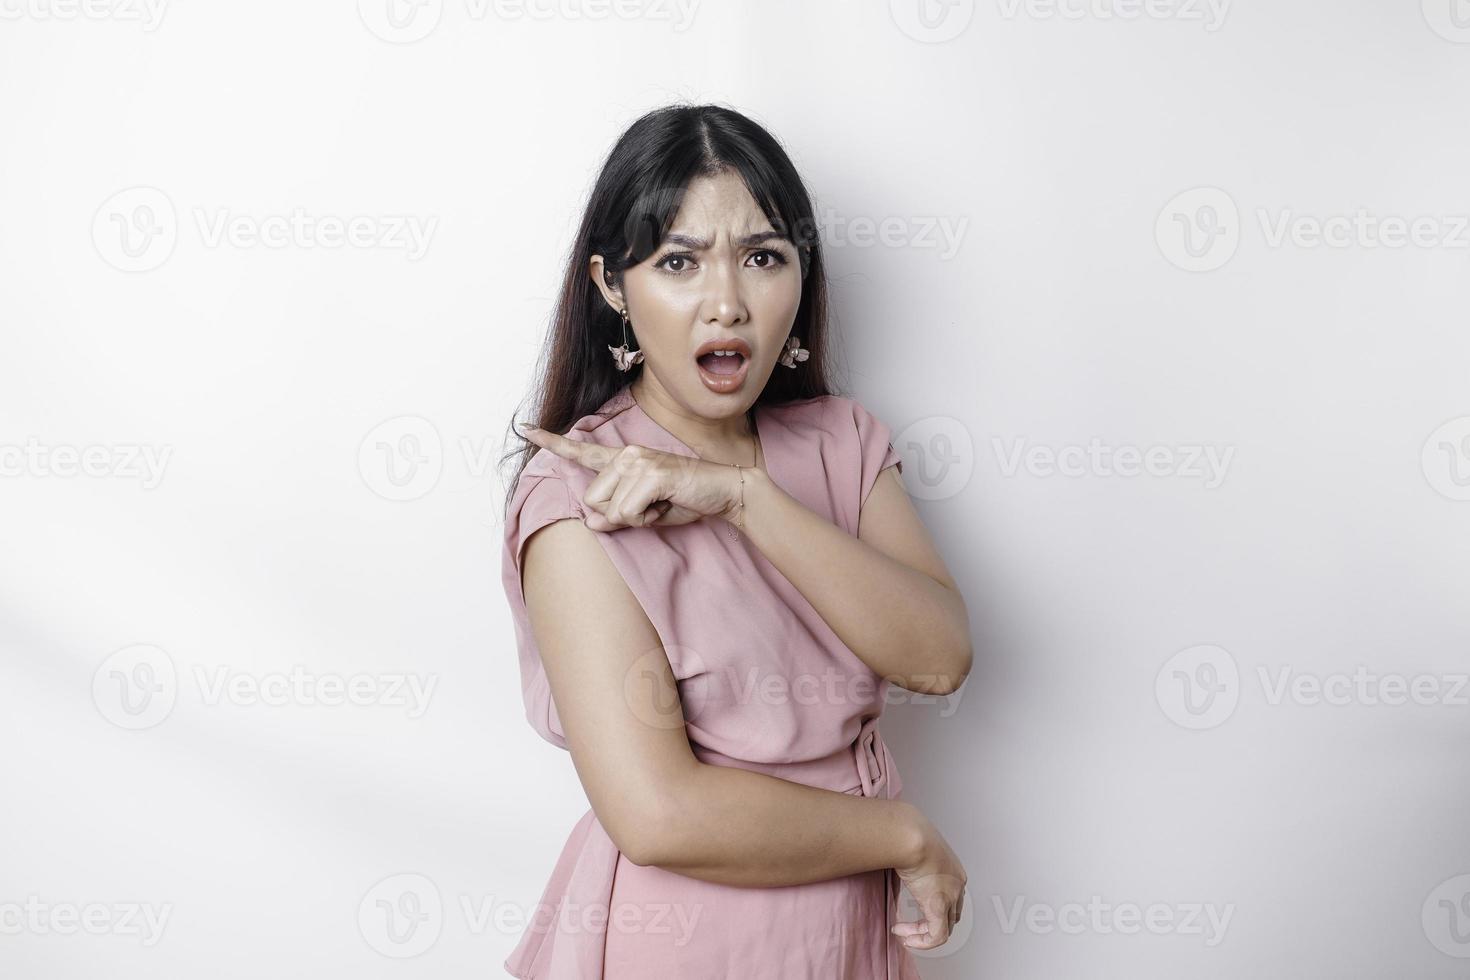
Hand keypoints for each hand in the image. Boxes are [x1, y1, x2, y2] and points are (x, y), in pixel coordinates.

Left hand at [518, 423, 743, 531]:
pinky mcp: (650, 474)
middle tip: (651, 507)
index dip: (551, 442)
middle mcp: (627, 454)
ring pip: (609, 508)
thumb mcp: (645, 513)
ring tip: (660, 504)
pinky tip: (665, 505)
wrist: (724, 492)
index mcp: (624, 459)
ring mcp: (638, 461)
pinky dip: (646, 519)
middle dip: (619, 514)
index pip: (582, 450)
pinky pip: (627, 513)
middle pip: (592, 499)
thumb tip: (591, 522)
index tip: (525, 428)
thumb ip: (615, 516)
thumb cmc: (685, 500)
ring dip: (635, 518)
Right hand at [892, 810, 966, 950]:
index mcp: (953, 869)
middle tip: (907, 928)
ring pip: (943, 928)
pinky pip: (937, 936)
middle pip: (950, 916)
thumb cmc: (906, 834)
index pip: (951, 899)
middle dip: (927, 925)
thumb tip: (893, 859)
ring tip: (903, 933)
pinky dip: (922, 942)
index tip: (914, 912)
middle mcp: (957, 884)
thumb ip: (909, 860)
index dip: (932, 909)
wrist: (909, 835)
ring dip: (921, 934)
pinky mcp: (939, 906)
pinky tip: (907, 939)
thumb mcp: (913, 849)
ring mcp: (951, 896)